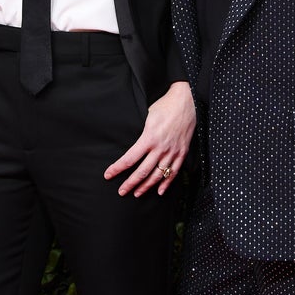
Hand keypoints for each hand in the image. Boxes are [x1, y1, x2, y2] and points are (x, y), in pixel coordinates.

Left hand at [104, 81, 195, 196]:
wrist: (186, 101)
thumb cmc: (164, 106)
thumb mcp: (147, 117)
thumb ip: (142, 135)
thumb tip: (134, 146)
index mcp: (149, 138)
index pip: (129, 159)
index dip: (117, 169)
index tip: (108, 175)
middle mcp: (160, 148)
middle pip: (142, 172)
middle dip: (130, 183)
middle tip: (121, 191)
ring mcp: (172, 152)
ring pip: (157, 175)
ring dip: (146, 186)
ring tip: (137, 193)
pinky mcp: (182, 152)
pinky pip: (174, 172)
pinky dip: (166, 183)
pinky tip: (159, 191)